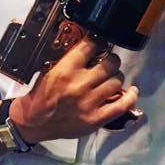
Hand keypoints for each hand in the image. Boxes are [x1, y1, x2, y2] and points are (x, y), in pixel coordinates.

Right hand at [11, 38, 137, 142]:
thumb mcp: (50, 70)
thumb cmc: (41, 96)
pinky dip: (130, 97)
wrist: (33, 122)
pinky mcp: (96, 119)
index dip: (99, 42)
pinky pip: (122, 105)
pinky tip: (131, 91)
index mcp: (66, 69)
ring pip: (117, 81)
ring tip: (111, 78)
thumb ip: (70, 61)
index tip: (101, 43)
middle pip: (110, 63)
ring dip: (116, 78)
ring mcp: (89, 102)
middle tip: (108, 62)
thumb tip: (92, 50)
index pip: (91, 45)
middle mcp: (79, 84)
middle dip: (111, 60)